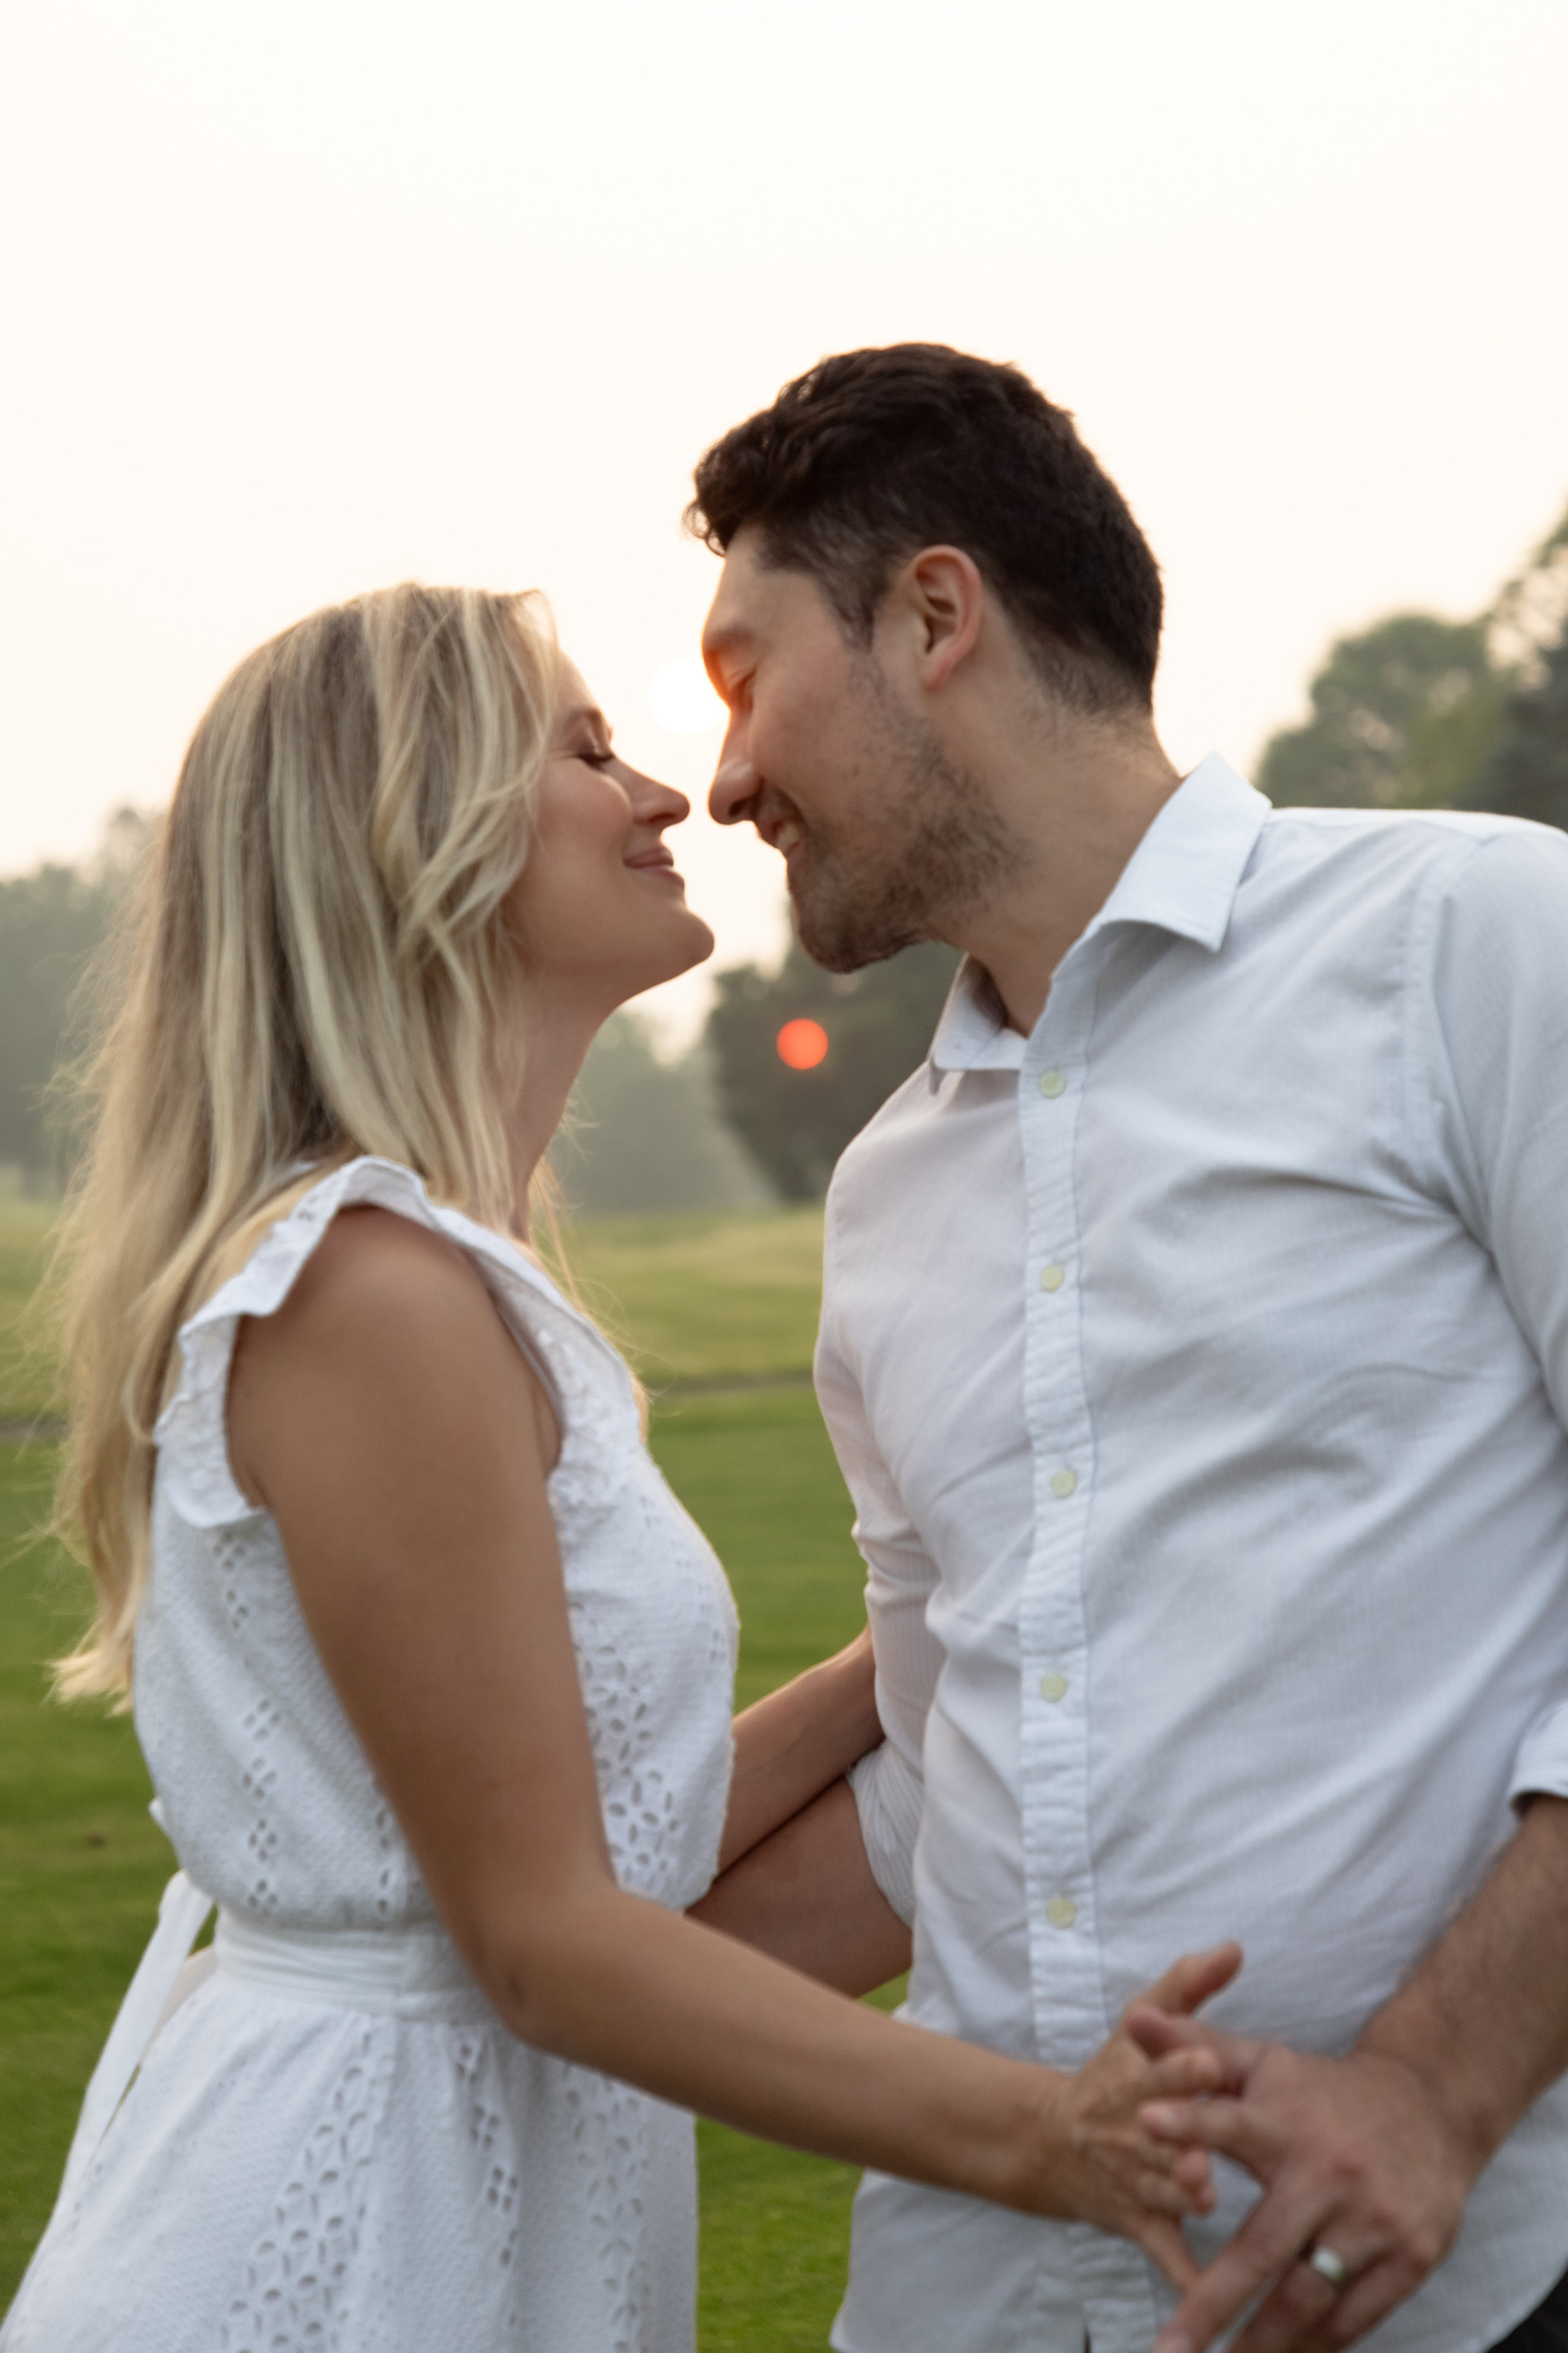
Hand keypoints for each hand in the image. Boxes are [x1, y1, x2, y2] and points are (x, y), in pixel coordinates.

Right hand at [1043, 1944, 1243, 2290]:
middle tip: (1202, 2149)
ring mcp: (1134, 2179)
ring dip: (1179, 2195)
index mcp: (1138, 2078)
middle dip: (1181, 2140)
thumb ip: (1190, 1985)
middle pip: (1160, 2134)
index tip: (1207, 2062)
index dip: (1182, 2067)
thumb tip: (1235, 1946)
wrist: (1046, 2142)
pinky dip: (1184, 2278)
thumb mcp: (1141, 2023)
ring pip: (1160, 2190)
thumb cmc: (1112, 2074)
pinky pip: (1164, 2253)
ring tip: (1205, 2199)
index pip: (1161, 2067)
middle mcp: (1133, 2129)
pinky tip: (1209, 2299)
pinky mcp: (1138, 2222)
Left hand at [1127, 2013, 1481, 2352]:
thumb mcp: (1261, 2062)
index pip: (1228, 2119)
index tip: (1144, 2121)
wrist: (1431, 2104)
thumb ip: (1193, 2048)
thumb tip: (1132, 2022)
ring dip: (1263, 2340)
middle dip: (1213, 2303)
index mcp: (1285, 2122)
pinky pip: (1355, 2317)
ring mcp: (1374, 2221)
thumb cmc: (1323, 2091)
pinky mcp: (1413, 2256)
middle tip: (1170, 2349)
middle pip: (1263, 2248)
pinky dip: (1316, 2344)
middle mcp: (1328, 2173)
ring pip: (1308, 2297)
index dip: (1189, 2121)